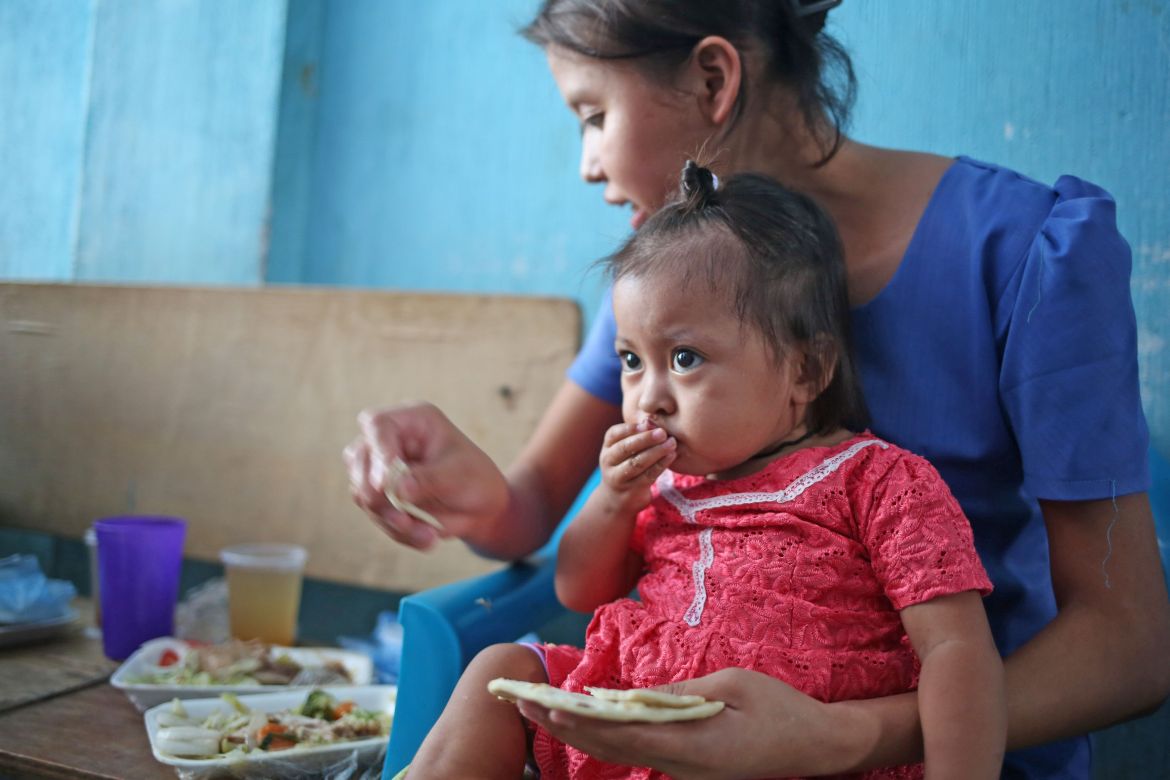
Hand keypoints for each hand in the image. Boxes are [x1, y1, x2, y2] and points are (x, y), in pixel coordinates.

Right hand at [343, 402, 507, 549]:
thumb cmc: (475, 480)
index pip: (378, 424)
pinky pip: (374, 514)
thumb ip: (428, 479)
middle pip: (358, 458)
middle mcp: (391, 439)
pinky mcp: (379, 494)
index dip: (378, 452)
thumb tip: (397, 488)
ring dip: (391, 519)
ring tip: (429, 535)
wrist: (481, 507)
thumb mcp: (459, 476)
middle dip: (378, 495)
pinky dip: (398, 531)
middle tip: (404, 520)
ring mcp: (380, 466)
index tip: (385, 485)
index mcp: (413, 420)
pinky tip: (427, 538)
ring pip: (363, 492)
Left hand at [516, 668, 860, 778]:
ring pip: (619, 753)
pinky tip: (584, 723)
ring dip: (578, 732)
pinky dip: (604, 737)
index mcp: (691, 745)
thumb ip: (682, 692)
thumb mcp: (732, 686)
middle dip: (562, 726)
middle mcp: (680, 766)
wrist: (818, 747)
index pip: (620, 734)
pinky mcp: (688, 768)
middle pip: (609, 748)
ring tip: (540, 710)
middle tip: (521, 703)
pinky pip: (638, 752)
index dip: (577, 721)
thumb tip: (634, 695)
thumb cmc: (780, 710)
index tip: (542, 705)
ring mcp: (683, 772)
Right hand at [596, 419, 676, 516]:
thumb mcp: (625, 451)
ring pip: (637, 463)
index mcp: (607, 448)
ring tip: (671, 443)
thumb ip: (637, 436)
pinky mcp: (631, 490)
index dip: (630, 428)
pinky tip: (671, 456)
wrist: (617, 498)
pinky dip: (661, 464)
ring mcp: (618, 477)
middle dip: (646, 439)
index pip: (614, 434)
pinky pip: (647, 476)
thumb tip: (651, 420)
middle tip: (663, 433)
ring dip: (656, 452)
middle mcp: (608, 462)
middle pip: (625, 448)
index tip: (648, 423)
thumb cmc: (626, 466)